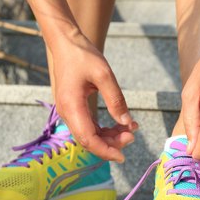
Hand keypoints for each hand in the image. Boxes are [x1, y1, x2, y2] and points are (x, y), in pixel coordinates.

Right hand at [51, 33, 136, 162]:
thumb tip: (127, 123)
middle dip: (112, 143)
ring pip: (89, 134)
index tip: (123, 156)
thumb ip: (116, 100)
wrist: (66, 44)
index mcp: (71, 106)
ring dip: (109, 136)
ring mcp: (69, 111)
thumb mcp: (104, 75)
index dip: (105, 151)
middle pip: (89, 140)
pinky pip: (88, 126)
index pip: (88, 139)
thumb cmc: (83, 56)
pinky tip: (120, 124)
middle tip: (133, 133)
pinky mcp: (73, 108)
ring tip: (130, 128)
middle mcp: (67, 112)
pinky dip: (104, 129)